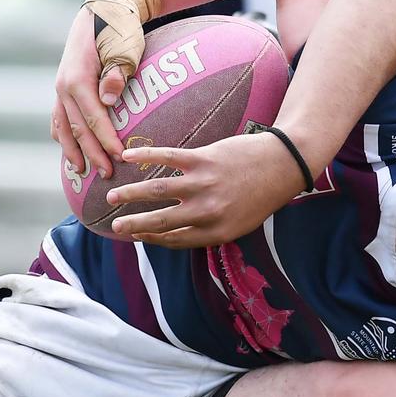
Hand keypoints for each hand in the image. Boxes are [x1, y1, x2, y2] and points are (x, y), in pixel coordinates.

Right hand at [53, 8, 125, 178]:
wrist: (102, 10)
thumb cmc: (119, 30)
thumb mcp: (124, 48)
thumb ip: (117, 73)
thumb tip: (109, 101)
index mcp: (78, 79)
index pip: (94, 118)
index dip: (107, 141)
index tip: (121, 158)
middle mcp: (64, 86)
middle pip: (78, 127)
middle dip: (92, 153)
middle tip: (106, 175)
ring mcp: (60, 86)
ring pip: (63, 125)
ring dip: (73, 149)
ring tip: (81, 171)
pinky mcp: (63, 86)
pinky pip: (59, 116)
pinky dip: (62, 133)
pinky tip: (66, 148)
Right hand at [106, 132, 307, 246]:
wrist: (284, 164)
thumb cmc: (262, 195)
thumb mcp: (241, 224)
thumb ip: (211, 229)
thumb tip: (176, 234)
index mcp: (218, 231)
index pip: (176, 240)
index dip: (153, 240)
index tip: (136, 237)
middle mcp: (208, 212)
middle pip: (161, 222)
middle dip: (133, 225)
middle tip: (114, 226)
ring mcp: (204, 185)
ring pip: (157, 192)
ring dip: (130, 194)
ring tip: (111, 197)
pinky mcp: (203, 159)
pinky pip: (167, 157)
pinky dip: (145, 156)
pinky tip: (127, 156)